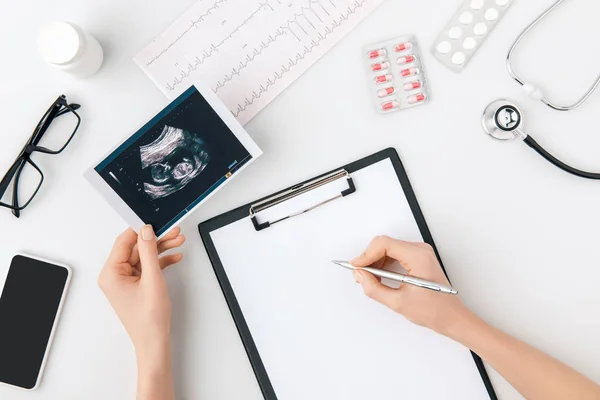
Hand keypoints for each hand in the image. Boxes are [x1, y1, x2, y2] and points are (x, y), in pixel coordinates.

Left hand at [98, 225, 184, 354]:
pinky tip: (174, 257)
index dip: (141, 230)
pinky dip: (160, 261)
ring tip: (178, 241)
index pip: (124, 242)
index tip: (156, 221)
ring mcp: (124, 281)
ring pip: (144, 256)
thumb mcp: (152, 279)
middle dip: (156, 239)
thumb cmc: (149, 318)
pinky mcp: (135, 285)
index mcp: (111, 273)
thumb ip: (150, 252)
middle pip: (136, 248)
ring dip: (161, 249)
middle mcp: (114, 275)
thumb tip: (146, 231)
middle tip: (174, 231)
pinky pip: (147, 267)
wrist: (154, 341)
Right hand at [351, 235, 467, 334]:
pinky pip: (395, 254)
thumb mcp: (398, 302)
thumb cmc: (434, 310)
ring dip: (375, 261)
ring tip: (368, 279)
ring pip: (388, 248)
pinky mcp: (418, 258)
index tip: (356, 267)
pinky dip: (383, 264)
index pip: (384, 244)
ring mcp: (420, 253)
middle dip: (369, 258)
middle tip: (360, 275)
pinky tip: (378, 277)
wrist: (451, 317)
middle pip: (385, 244)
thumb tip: (360, 276)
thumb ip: (374, 288)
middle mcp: (420, 250)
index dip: (366, 255)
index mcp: (418, 257)